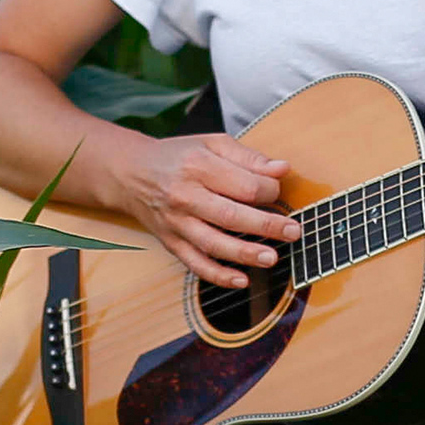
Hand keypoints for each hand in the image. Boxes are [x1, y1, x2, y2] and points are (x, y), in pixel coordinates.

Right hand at [113, 132, 298, 288]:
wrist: (131, 173)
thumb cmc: (178, 156)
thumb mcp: (212, 143)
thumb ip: (249, 157)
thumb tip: (282, 169)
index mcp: (199, 166)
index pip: (244, 185)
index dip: (270, 192)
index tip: (277, 194)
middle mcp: (185, 196)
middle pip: (232, 216)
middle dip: (266, 226)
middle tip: (294, 232)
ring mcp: (177, 223)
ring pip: (214, 244)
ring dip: (245, 254)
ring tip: (272, 258)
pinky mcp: (171, 242)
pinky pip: (196, 264)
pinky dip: (218, 276)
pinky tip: (241, 280)